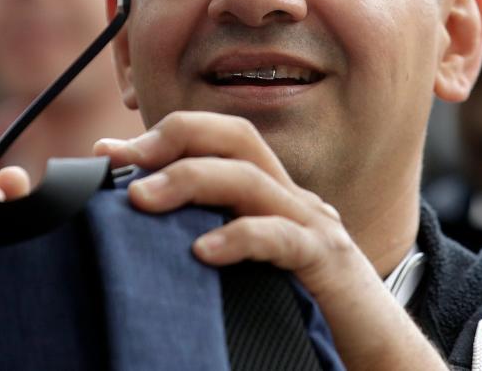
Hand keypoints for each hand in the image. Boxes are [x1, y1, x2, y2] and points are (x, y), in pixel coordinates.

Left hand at [94, 111, 444, 369]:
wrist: (375, 346)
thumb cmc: (303, 305)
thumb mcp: (248, 264)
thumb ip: (206, 238)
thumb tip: (138, 232)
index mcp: (267, 193)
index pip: (216, 138)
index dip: (163, 136)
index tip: (106, 154)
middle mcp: (289, 196)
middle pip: (236, 137)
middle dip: (175, 139)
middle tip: (119, 161)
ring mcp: (311, 223)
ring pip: (251, 178)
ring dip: (190, 180)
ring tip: (141, 198)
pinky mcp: (326, 260)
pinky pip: (282, 236)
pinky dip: (240, 237)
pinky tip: (203, 253)